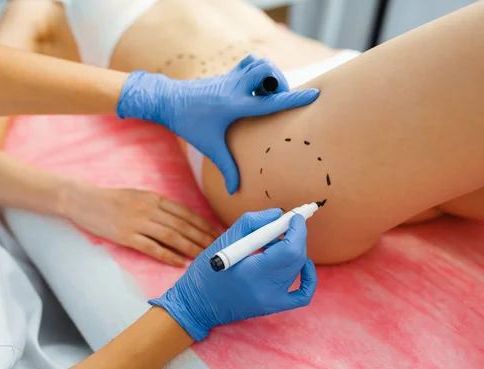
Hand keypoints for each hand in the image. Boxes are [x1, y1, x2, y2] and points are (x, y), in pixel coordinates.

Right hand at [61, 181, 217, 266]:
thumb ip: (158, 206)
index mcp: (154, 198)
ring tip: (204, 257)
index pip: (186, 213)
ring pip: (172, 236)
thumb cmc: (111, 199)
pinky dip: (168, 256)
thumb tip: (179, 219)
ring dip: (191, 247)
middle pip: (183, 225)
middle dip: (203, 238)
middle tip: (218, 248)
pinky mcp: (126, 235)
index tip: (217, 234)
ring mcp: (138, 222)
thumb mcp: (138, 196)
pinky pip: (152, 247)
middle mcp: (149, 208)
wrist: (83, 200)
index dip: (203, 225)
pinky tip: (179, 263)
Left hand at [116, 55, 319, 193]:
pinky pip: (250, 63)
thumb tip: (234, 191)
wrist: (168, 101)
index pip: (270, 101)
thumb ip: (227, 169)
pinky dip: (258, 70)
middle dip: (279, 82)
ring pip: (259, 61)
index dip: (294, 98)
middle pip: (266, 70)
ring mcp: (231, 77)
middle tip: (276, 98)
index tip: (315, 94)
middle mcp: (234, 87)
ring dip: (269, 74)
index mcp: (233, 105)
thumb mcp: (209, 148)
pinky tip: (254, 89)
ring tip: (266, 94)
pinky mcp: (228, 74)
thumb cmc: (188, 124)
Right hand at [149, 209, 317, 340]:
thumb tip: (279, 214)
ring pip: (297, 269)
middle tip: (286, 225)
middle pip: (296, 258)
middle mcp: (265, 288)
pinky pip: (303, 294)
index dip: (297, 231)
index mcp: (251, 271)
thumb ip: (252, 222)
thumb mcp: (224, 240)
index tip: (296, 217)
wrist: (198, 304)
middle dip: (296, 237)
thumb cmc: (207, 270)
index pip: (289, 250)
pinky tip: (303, 265)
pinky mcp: (273, 307)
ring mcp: (271, 300)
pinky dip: (308, 277)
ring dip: (292, 250)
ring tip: (271, 244)